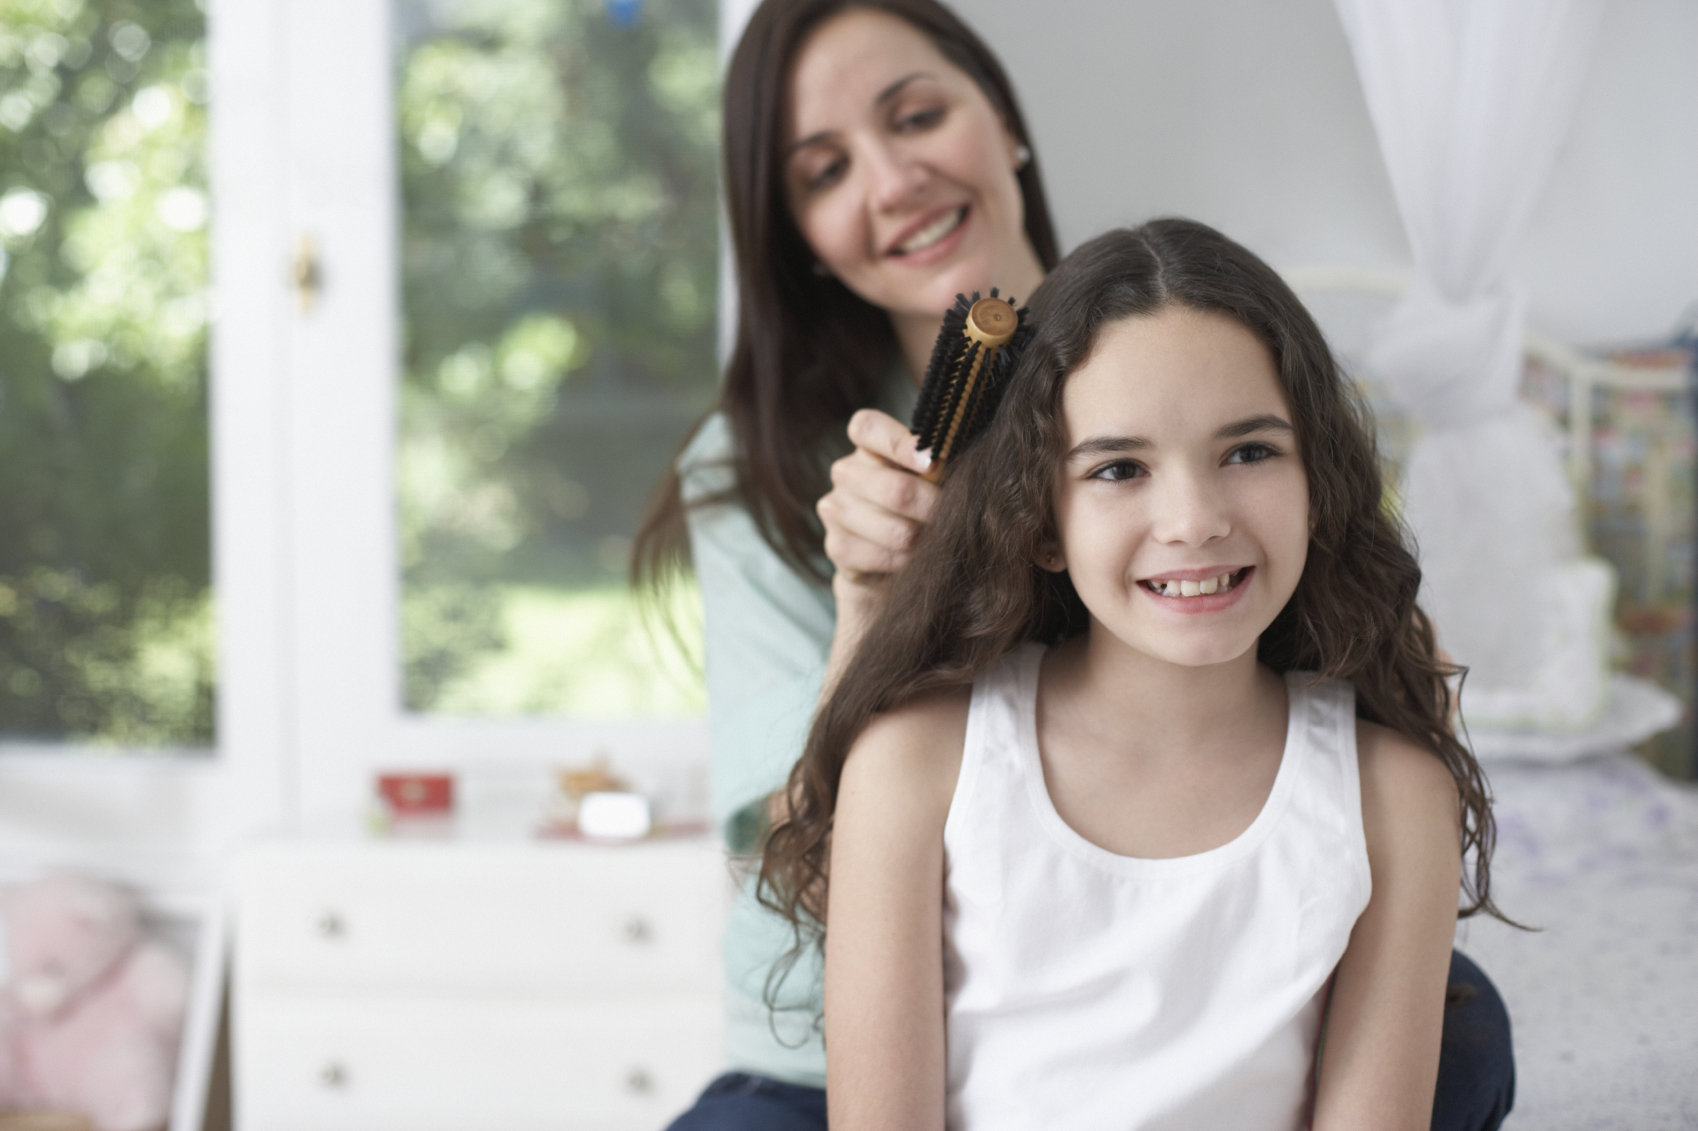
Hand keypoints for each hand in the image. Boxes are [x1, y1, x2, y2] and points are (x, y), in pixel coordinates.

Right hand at [817, 408, 939, 585]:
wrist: (888, 559)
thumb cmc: (917, 506)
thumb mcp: (928, 478)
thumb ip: (936, 467)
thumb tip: (950, 466)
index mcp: (868, 447)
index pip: (868, 428)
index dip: (901, 444)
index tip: (934, 463)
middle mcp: (845, 473)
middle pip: (895, 490)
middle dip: (933, 509)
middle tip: (956, 518)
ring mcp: (836, 510)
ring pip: (896, 530)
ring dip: (925, 541)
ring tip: (938, 542)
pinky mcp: (837, 547)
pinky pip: (884, 558)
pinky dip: (908, 562)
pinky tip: (915, 560)